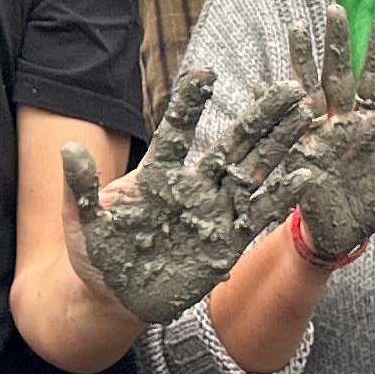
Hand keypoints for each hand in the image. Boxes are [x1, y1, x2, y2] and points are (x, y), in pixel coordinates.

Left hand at [63, 68, 314, 324]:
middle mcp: (192, 187)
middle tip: (289, 87)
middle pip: (231, 144)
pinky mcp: (226, 243)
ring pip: (253, 172)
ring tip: (305, 115)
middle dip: (260, 116)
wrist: (115, 299)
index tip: (206, 74)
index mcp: (157, 176)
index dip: (189, 105)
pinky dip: (280, 198)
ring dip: (279, 145)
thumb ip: (81, 188)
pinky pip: (257, 217)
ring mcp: (213, 212)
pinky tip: (304, 176)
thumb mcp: (82, 224)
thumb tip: (69, 149)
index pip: (176, 132)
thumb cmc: (96, 256)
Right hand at [276, 6, 374, 261]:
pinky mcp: (296, 151)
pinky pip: (283, 123)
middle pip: (339, 73)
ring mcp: (317, 132)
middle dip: (337, 42)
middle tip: (336, 9)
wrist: (344, 235)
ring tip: (298, 28)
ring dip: (303, 60)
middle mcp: (341, 119)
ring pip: (309, 88)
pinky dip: (271, 103)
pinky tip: (260, 81)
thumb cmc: (374, 203)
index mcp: (370, 120)